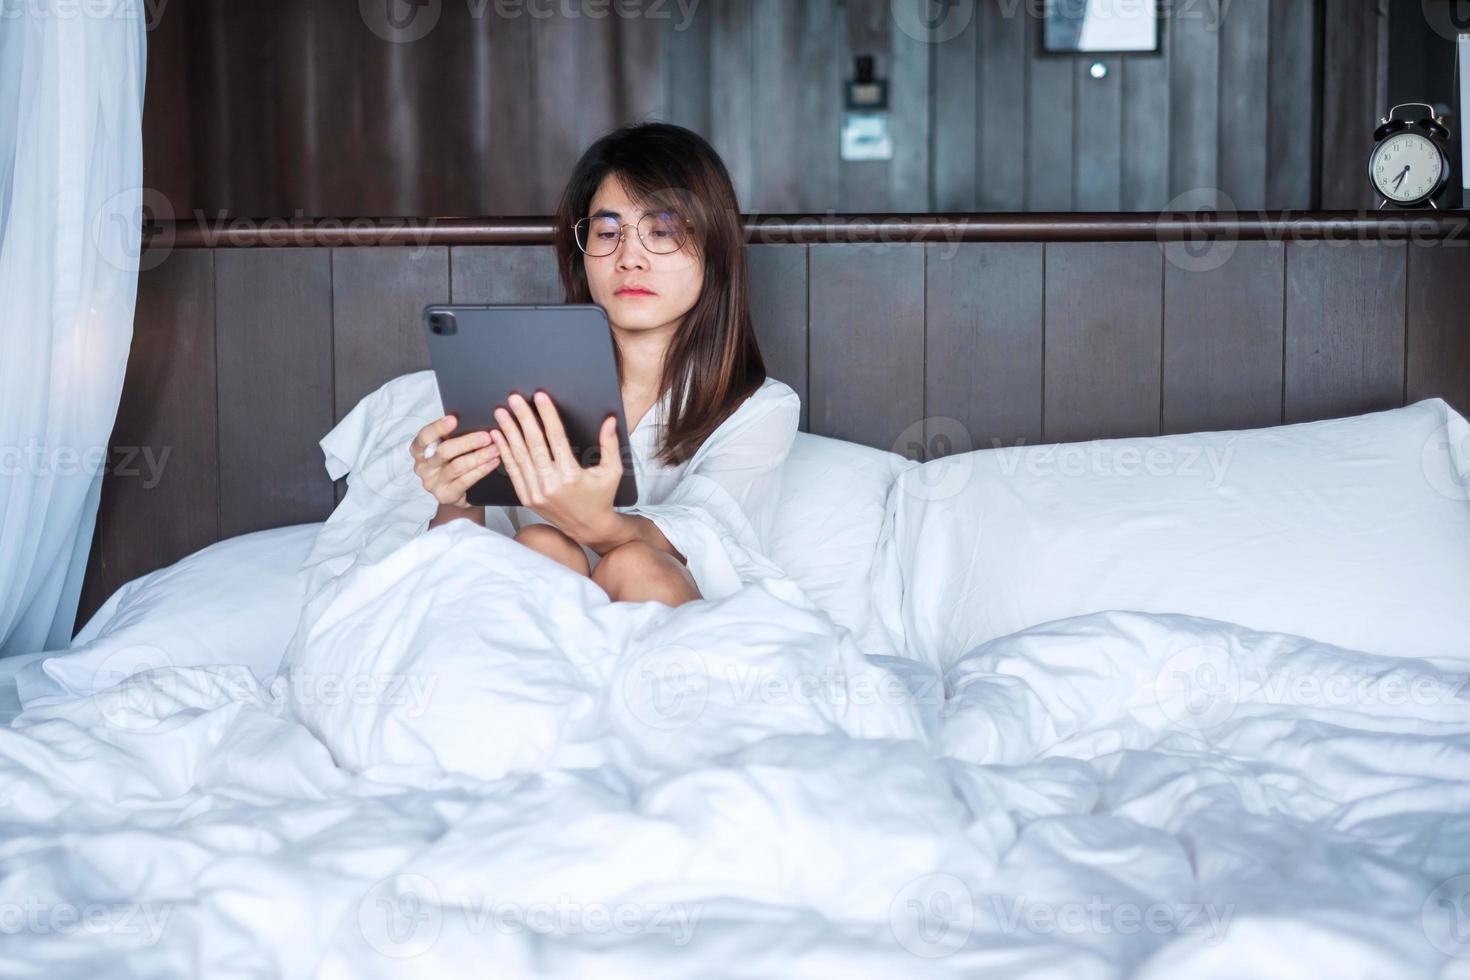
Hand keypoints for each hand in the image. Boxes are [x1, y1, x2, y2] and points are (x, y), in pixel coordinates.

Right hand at [410, 414, 501, 507]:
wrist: (458, 492)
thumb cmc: (453, 462)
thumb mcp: (449, 447)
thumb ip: (453, 435)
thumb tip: (474, 418)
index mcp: (419, 450)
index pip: (424, 436)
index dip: (438, 427)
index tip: (454, 419)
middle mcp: (422, 467)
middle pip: (443, 451)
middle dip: (467, 442)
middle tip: (487, 436)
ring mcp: (432, 483)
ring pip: (457, 466)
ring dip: (479, 456)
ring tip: (495, 448)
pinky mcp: (445, 495)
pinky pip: (466, 480)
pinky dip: (482, 469)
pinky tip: (493, 462)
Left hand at [490, 391, 622, 539]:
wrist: (588, 527)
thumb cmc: (601, 497)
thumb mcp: (612, 471)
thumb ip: (610, 444)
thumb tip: (609, 420)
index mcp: (571, 476)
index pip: (556, 438)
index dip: (547, 415)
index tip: (539, 397)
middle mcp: (551, 485)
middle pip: (533, 444)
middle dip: (523, 418)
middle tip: (514, 399)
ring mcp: (536, 492)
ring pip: (519, 456)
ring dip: (509, 432)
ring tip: (501, 413)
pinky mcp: (527, 498)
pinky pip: (513, 471)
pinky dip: (505, 451)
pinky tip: (498, 436)